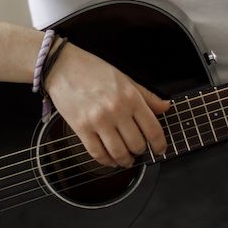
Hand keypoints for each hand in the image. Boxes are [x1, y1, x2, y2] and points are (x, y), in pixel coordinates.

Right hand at [42, 45, 171, 167]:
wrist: (62, 66)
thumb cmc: (93, 70)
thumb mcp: (125, 78)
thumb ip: (146, 95)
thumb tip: (165, 107)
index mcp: (131, 97)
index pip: (153, 129)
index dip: (160, 144)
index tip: (160, 149)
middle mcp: (116, 110)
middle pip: (137, 144)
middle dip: (140, 151)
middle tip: (138, 150)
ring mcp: (98, 120)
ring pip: (118, 152)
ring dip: (125, 160)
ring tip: (126, 159)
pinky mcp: (80, 128)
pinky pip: (97, 153)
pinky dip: (106, 161)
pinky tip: (109, 159)